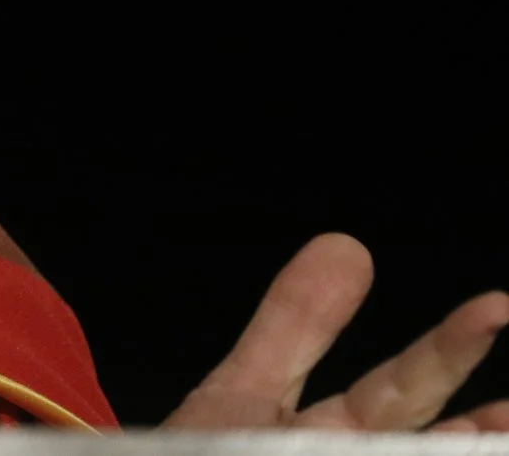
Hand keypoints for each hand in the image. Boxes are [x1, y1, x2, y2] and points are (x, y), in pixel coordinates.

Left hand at [166, 233, 506, 431]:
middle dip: (486, 420)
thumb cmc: (199, 455)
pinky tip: (455, 446)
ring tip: (502, 433)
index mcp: (338, 432)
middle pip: (433, 436)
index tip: (498, 306)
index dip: (452, 346)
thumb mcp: (244, 391)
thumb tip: (348, 244)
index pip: (405, 386)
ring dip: (466, 449)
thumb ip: (293, 326)